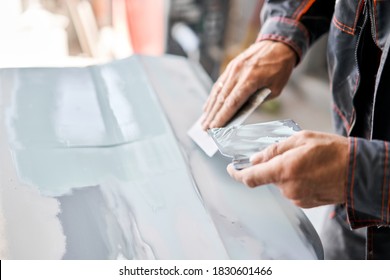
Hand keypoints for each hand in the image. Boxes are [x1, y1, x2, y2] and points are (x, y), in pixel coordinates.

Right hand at [201, 40, 296, 128]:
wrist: (278, 44)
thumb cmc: (279, 69)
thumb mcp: (274, 89)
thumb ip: (257, 100)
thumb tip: (240, 113)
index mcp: (251, 79)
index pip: (232, 103)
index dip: (222, 117)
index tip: (214, 129)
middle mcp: (238, 73)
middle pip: (221, 99)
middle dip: (212, 116)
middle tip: (205, 129)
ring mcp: (232, 69)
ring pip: (217, 91)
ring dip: (210, 108)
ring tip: (204, 121)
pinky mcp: (231, 67)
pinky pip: (219, 84)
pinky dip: (213, 97)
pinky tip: (208, 107)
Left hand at [227, 131, 348, 207]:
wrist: (360, 172)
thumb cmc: (334, 152)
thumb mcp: (301, 139)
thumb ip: (274, 149)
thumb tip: (255, 158)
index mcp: (283, 170)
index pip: (250, 177)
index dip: (236, 174)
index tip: (231, 168)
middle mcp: (287, 188)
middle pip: (268, 177)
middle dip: (273, 165)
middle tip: (291, 153)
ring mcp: (296, 198)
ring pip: (280, 183)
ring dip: (286, 172)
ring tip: (306, 162)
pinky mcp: (305, 203)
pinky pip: (292, 190)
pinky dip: (295, 180)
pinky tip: (311, 172)